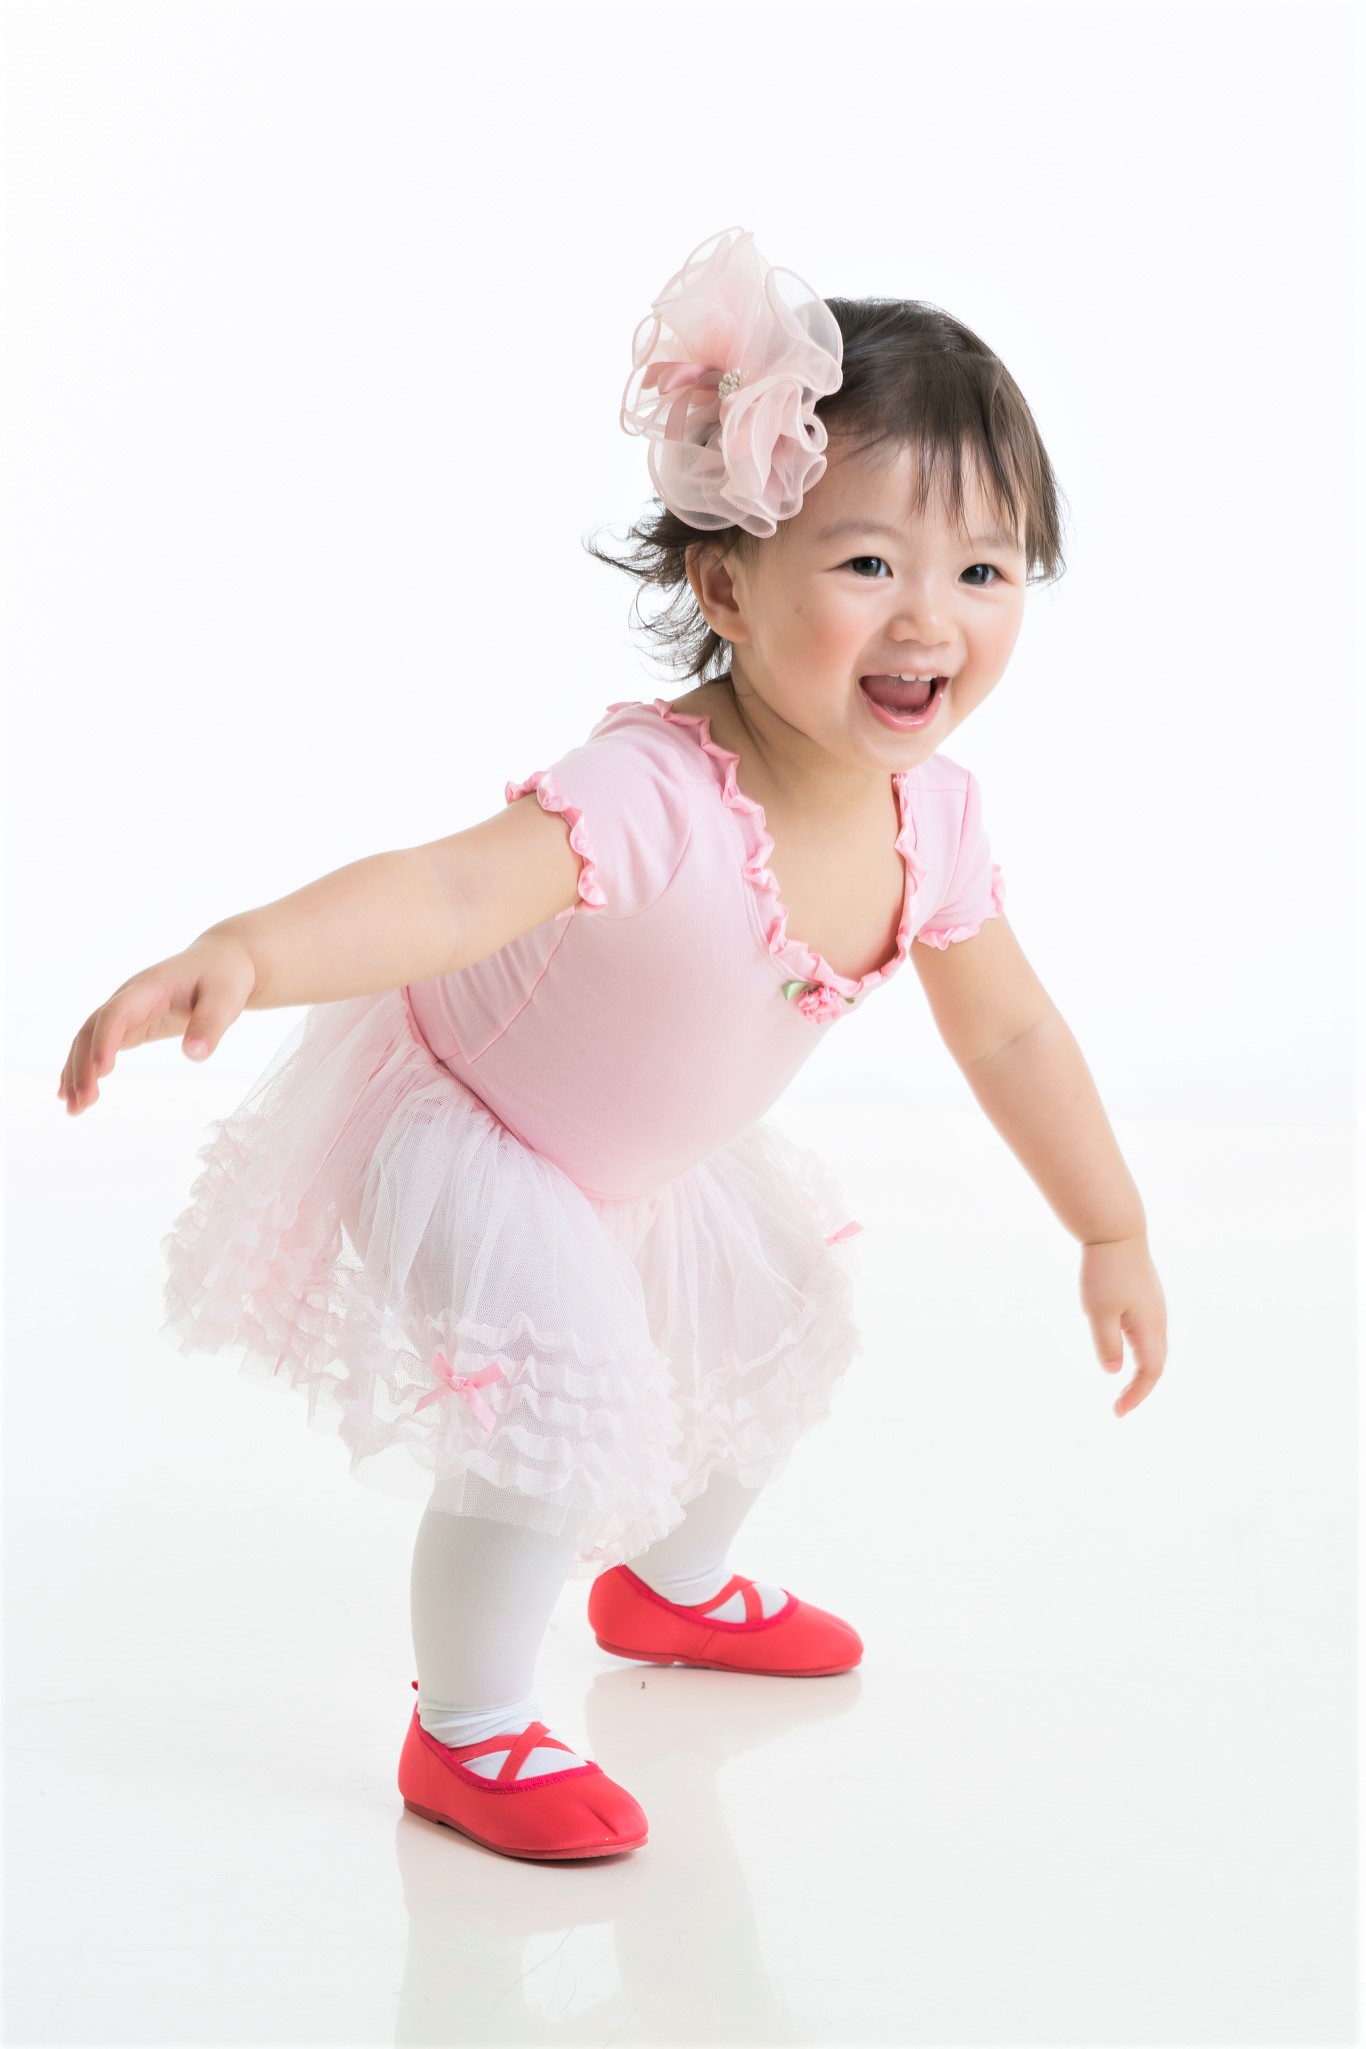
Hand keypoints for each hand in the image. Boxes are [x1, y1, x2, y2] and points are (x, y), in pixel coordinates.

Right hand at [57, 933, 257, 1114]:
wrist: (220, 961)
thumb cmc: (224, 978)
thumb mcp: (226, 999)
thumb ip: (211, 1025)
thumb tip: (194, 1056)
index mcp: (150, 987)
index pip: (117, 1014)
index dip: (106, 1040)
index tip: (102, 1071)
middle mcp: (128, 997)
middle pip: (93, 1029)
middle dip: (83, 1066)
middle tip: (82, 1104)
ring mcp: (126, 1010)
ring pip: (89, 1039)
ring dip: (77, 1072)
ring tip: (74, 1109)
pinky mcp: (130, 1023)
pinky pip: (98, 1044)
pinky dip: (84, 1068)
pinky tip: (74, 1093)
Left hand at [1080, 1233, 1167, 1417]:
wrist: (1116, 1231)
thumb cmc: (1105, 1270)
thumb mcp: (1099, 1311)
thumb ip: (1107, 1343)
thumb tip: (1114, 1371)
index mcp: (1150, 1327)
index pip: (1151, 1372)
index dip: (1137, 1394)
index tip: (1118, 1411)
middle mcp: (1158, 1319)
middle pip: (1156, 1363)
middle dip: (1140, 1387)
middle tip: (1120, 1404)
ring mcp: (1154, 1306)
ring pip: (1153, 1347)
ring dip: (1141, 1369)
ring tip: (1124, 1385)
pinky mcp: (1147, 1296)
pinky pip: (1146, 1331)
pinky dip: (1138, 1349)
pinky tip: (1123, 1349)